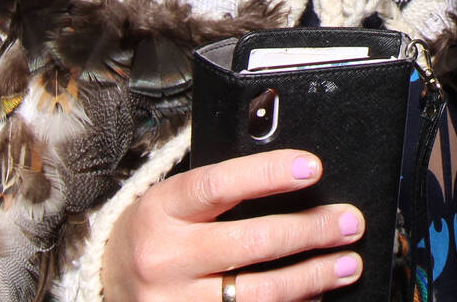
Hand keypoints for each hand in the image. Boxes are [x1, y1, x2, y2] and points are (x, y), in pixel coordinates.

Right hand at [102, 150, 364, 300]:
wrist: (108, 283)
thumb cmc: (155, 235)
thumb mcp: (173, 204)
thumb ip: (222, 195)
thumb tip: (294, 180)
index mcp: (160, 211)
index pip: (218, 185)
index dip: (268, 175)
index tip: (312, 168)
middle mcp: (164, 258)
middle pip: (250, 242)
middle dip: (310, 230)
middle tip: (348, 221)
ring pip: (258, 293)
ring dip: (312, 277)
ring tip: (347, 263)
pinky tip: (315, 295)